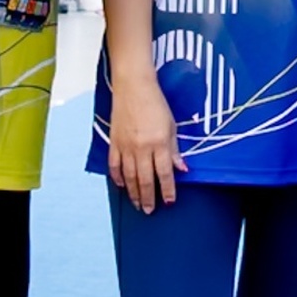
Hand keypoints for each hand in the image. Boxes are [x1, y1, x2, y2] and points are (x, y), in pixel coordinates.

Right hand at [106, 63, 184, 212]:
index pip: (165, 173)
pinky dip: (118, 177)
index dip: (167, 190)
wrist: (133, 86)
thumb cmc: (155, 103)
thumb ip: (175, 149)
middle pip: (145, 180)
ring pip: (129, 177)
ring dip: (134, 193)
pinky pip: (114, 165)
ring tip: (137, 204)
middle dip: (148, 198)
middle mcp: (142, 148)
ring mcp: (126, 146)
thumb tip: (182, 168)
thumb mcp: (171, 125)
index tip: (169, 201)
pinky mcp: (114, 142)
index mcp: (159, 143)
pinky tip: (122, 185)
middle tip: (150, 210)